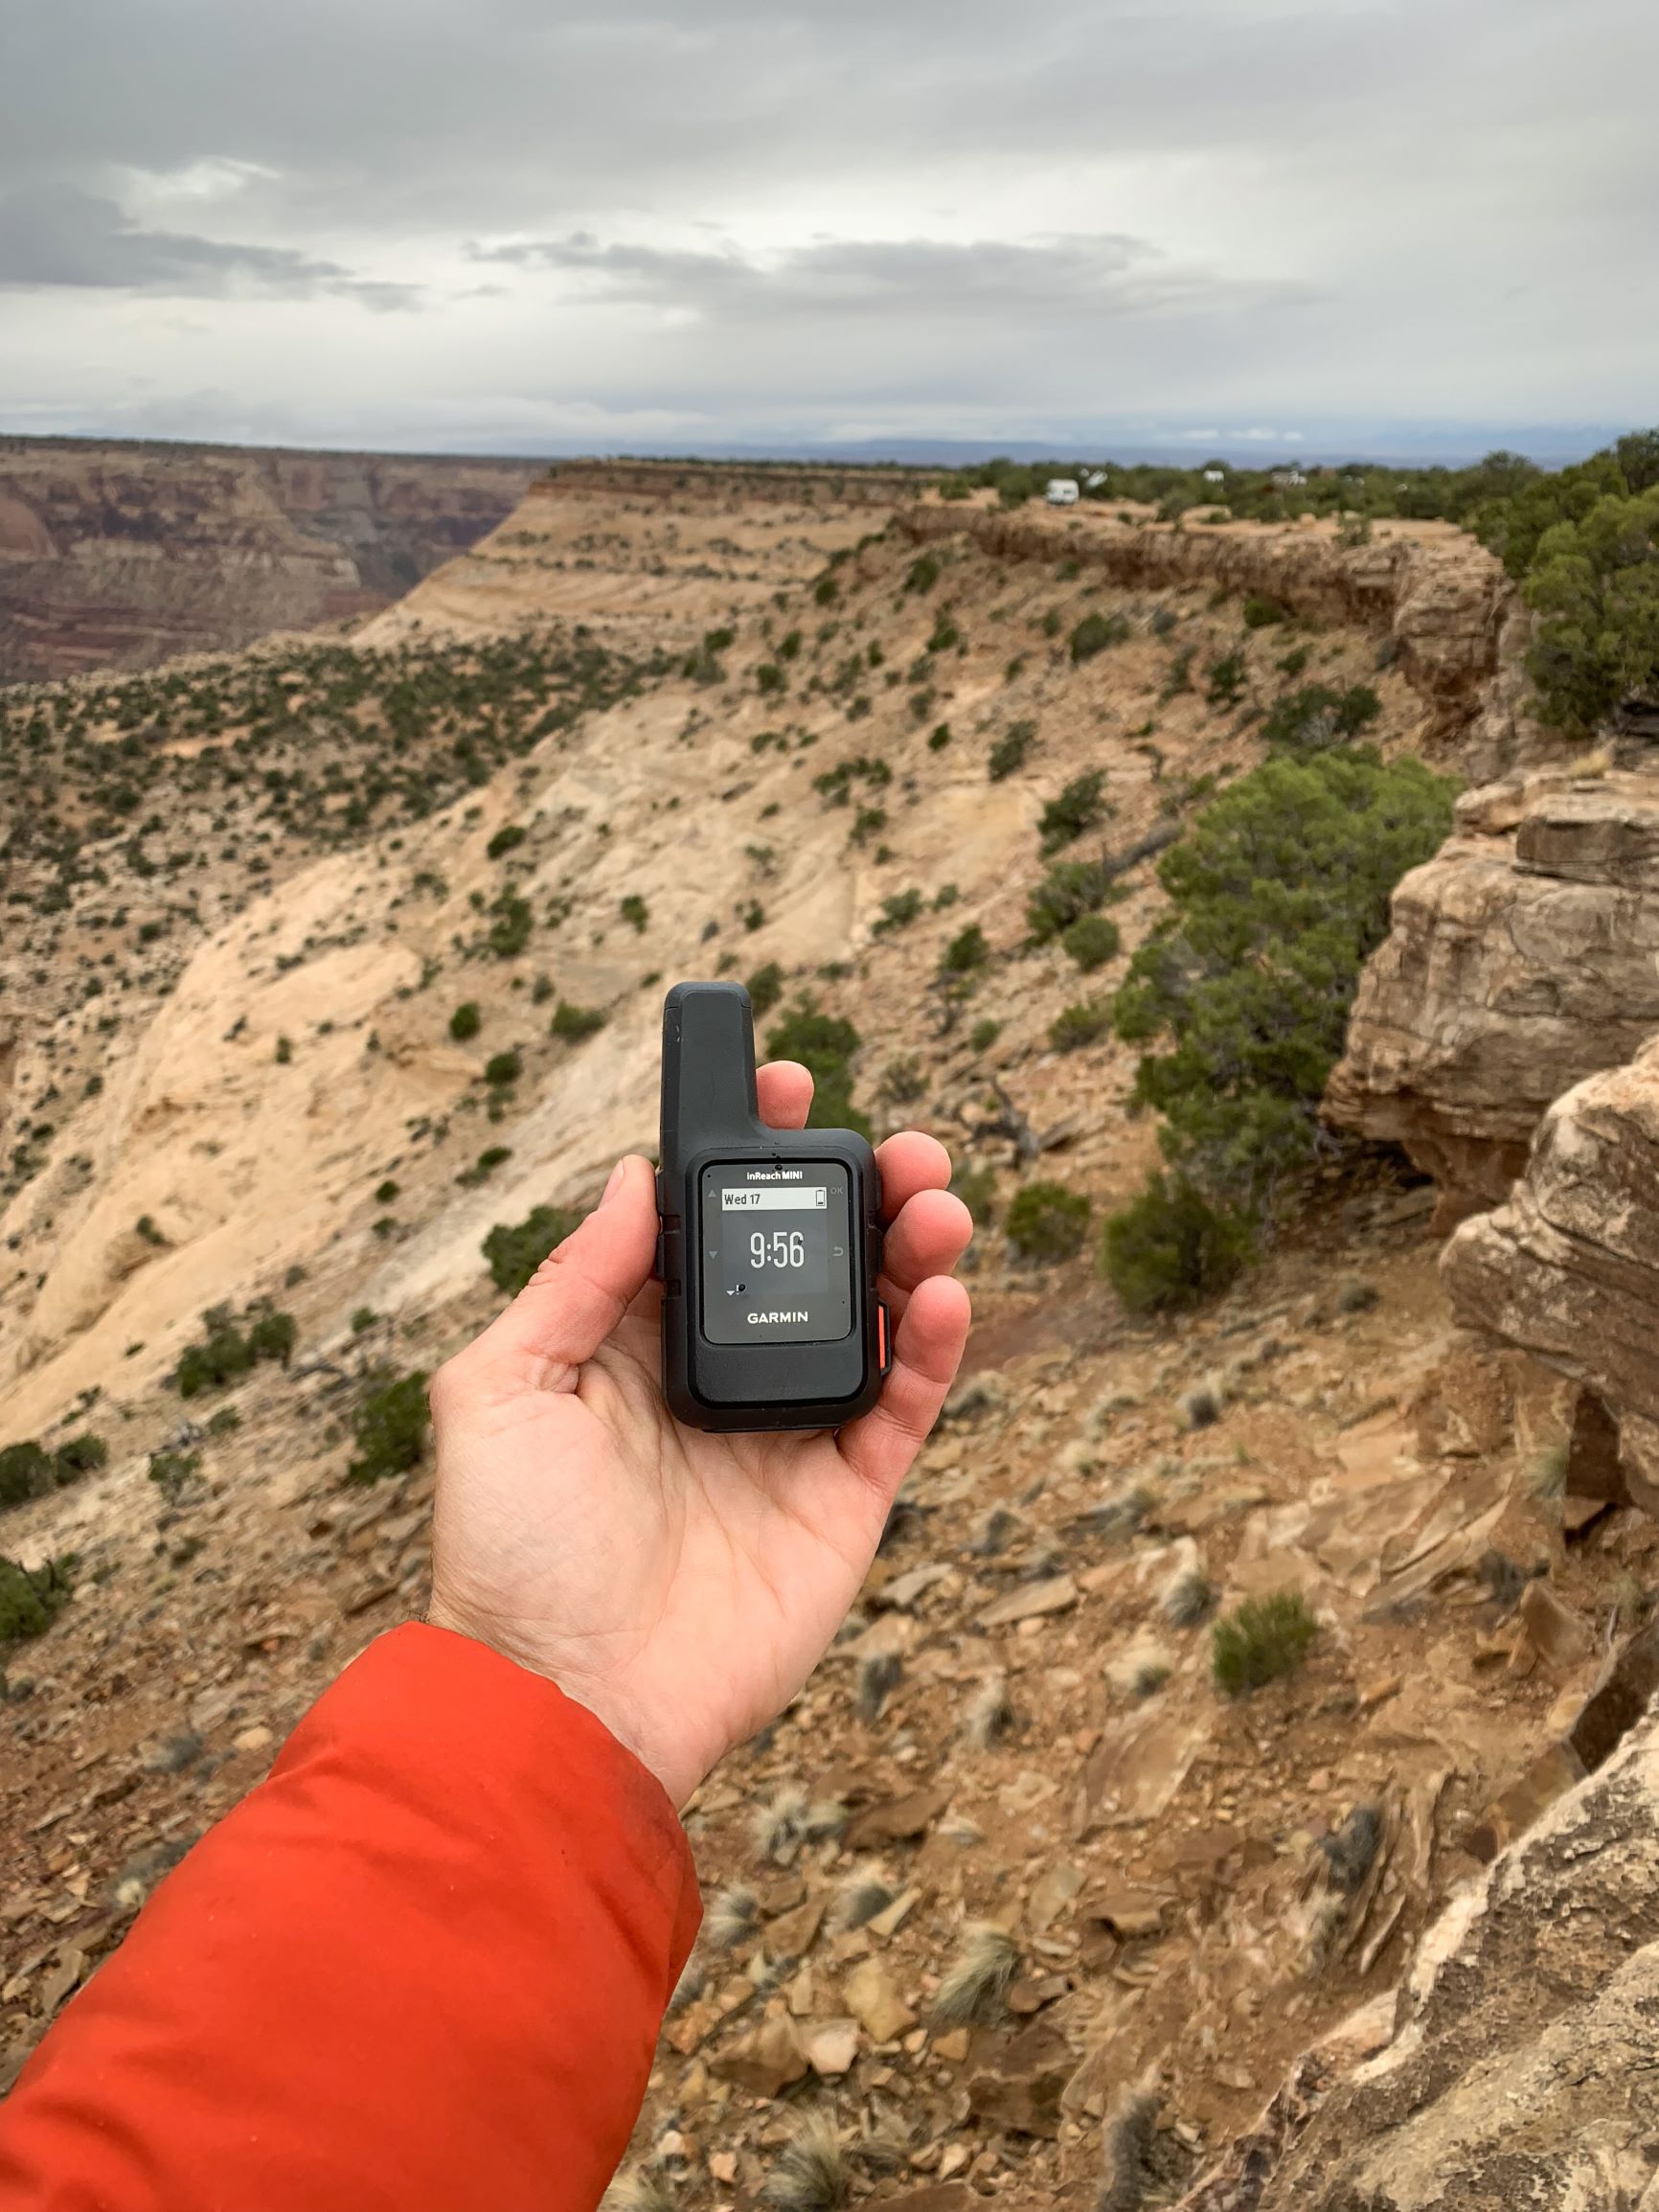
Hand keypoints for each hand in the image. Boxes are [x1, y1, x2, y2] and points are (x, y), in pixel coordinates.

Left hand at [426, 1063, 972, 1807]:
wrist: (568, 1703)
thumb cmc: (511, 1555)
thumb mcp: (500, 1391)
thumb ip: (573, 1280)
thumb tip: (635, 1175)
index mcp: (635, 1341)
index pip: (710, 1223)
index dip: (753, 1151)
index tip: (789, 1084)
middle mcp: (718, 1377)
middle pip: (809, 1258)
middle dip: (861, 1190)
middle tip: (902, 1146)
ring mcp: (787, 1437)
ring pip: (871, 1318)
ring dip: (914, 1250)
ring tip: (939, 1203)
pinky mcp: (842, 1500)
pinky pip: (904, 1408)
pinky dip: (933, 1347)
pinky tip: (940, 1293)